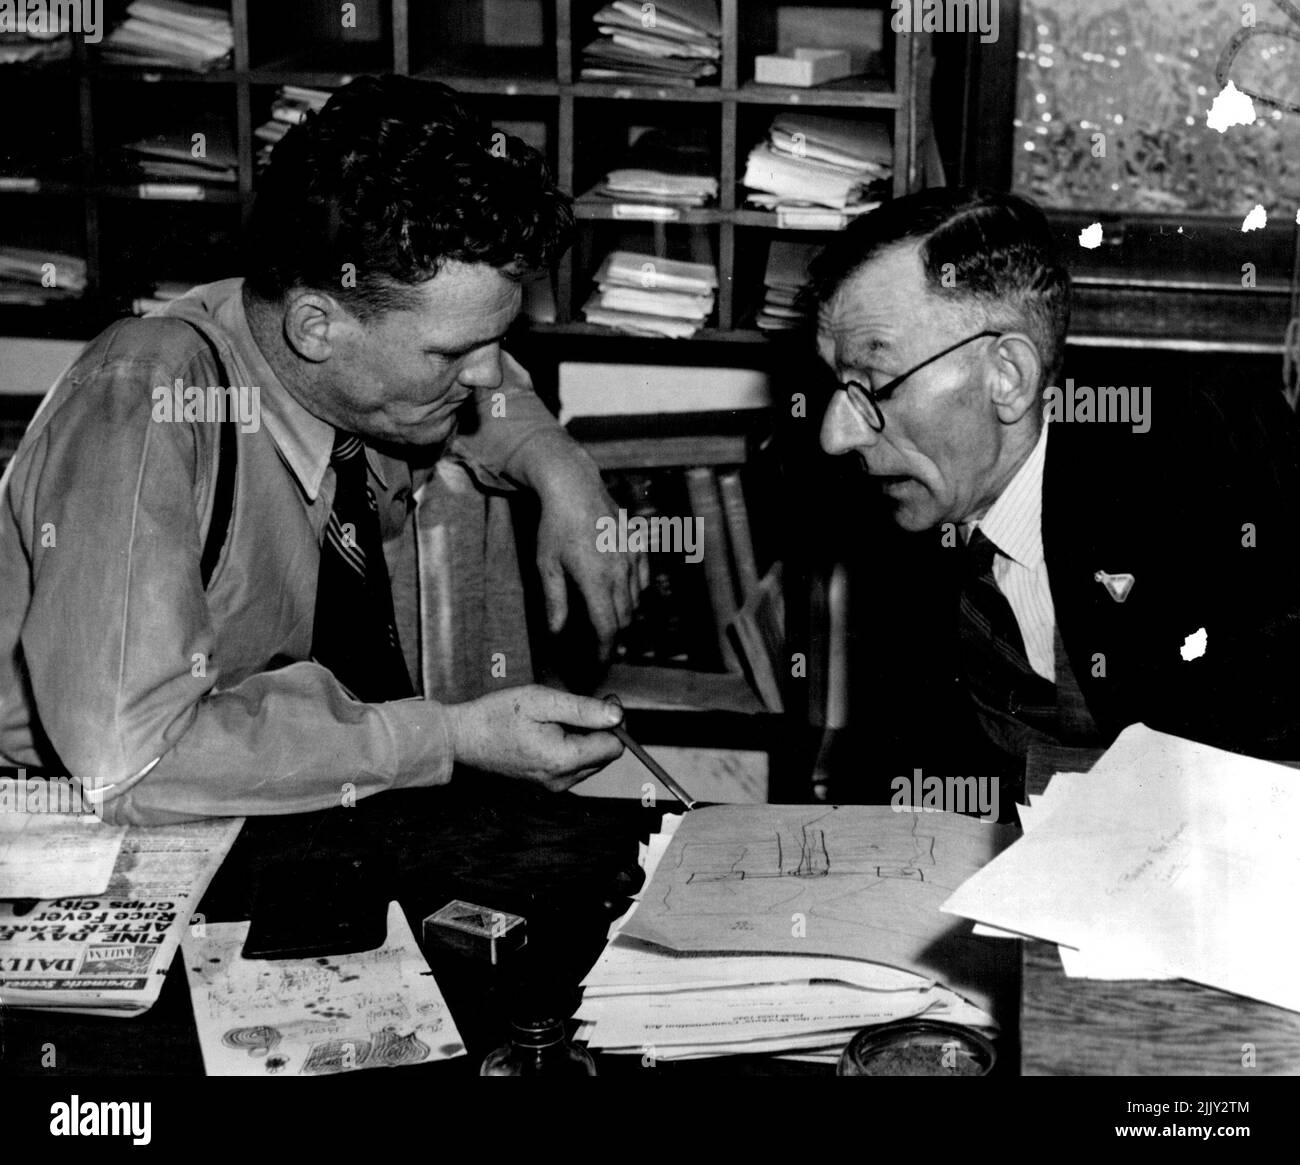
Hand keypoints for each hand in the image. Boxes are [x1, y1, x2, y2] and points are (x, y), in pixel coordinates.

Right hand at [447, 685, 624, 790]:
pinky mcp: (545, 786)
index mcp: (563, 760)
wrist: (463, 738)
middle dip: (599, 729)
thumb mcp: (542, 701)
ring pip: (591, 761)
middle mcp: (561, 781)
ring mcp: (552, 787)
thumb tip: (618, 715)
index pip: (615, 747)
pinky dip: (571, 748)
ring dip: (584, 738)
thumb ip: (584, 709)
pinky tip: (549, 733)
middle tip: (576, 706)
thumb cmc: (499, 715)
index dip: (613, 721)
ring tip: (556, 720)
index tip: (601, 700)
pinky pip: (574, 767)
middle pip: (605, 755)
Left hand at [532, 448, 648, 660]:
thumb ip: (555, 601)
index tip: (599, 664)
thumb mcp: (547, 565)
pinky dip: (635, 593)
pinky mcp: (638, 545)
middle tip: (599, 646)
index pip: (608, 628)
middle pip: (624, 618)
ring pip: (635, 601)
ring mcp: (632, 557)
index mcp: (596, 580)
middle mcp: (620, 572)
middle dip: (613, 636)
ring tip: (608, 621)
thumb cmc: (555, 526)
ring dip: (623, 616)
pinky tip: (621, 593)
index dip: (605, 651)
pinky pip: (643, 579)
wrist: (574, 487)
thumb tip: (557, 632)